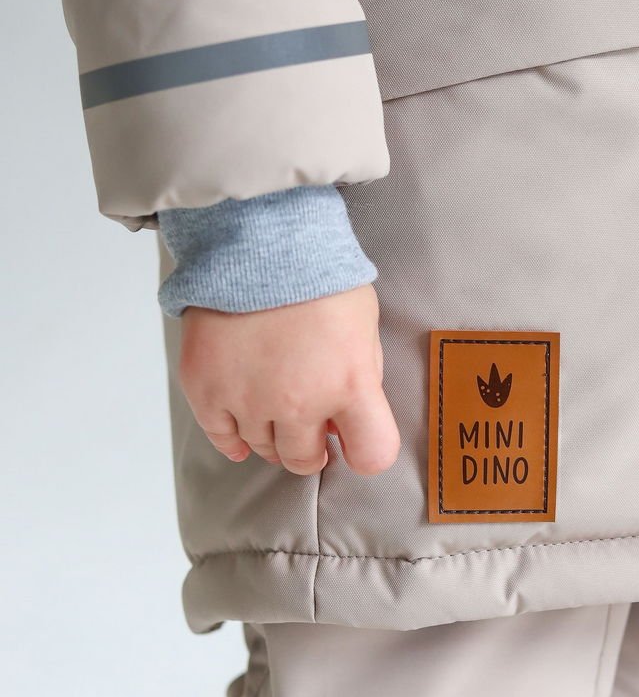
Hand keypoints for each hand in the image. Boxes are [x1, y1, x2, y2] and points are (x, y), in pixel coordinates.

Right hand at [177, 284, 400, 476]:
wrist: (258, 236)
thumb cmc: (318, 274)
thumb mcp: (364, 323)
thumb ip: (362, 374)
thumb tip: (348, 415)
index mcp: (350, 384)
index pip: (372, 454)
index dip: (365, 450)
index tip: (356, 442)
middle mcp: (299, 402)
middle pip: (306, 460)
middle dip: (313, 449)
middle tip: (312, 431)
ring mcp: (249, 399)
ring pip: (264, 450)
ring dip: (274, 439)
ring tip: (277, 416)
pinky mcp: (208, 389)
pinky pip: (221, 437)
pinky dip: (234, 442)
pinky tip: (243, 437)